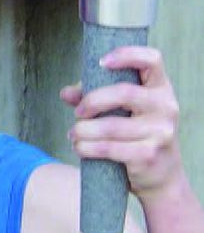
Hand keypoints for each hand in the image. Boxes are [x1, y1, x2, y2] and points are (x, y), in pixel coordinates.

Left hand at [62, 45, 184, 198]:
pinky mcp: (148, 155)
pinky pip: (108, 148)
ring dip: (83, 130)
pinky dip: (86, 148)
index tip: (101, 62)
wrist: (162, 177)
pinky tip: (80, 148)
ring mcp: (160, 132)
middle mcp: (166, 106)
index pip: (152, 60)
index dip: (127, 55)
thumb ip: (95, 98)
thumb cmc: (137, 136)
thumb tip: (66, 92)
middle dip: (92, 101)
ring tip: (74, 134)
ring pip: (110, 126)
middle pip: (124, 92)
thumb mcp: (124, 112)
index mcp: (161, 88)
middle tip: (78, 112)